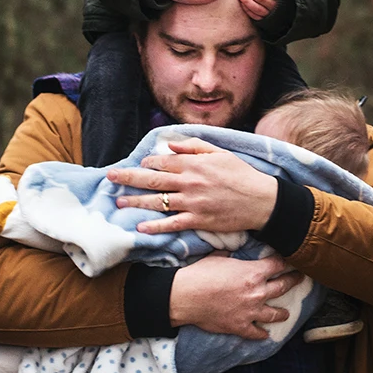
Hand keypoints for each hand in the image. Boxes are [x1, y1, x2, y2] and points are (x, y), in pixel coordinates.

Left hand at [109, 137, 279, 232]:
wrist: (262, 200)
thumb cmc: (242, 174)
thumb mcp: (220, 152)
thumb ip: (194, 146)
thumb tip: (171, 145)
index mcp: (194, 164)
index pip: (162, 161)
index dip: (147, 162)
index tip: (139, 164)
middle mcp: (189, 182)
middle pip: (152, 179)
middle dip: (128, 178)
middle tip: (111, 177)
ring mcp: (192, 203)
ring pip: (157, 202)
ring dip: (136, 202)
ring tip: (119, 202)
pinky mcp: (198, 221)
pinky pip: (172, 224)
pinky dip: (155, 226)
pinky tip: (141, 227)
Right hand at [168, 253, 302, 339]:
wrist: (185, 296)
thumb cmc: (200, 274)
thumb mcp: (218, 257)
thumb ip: (231, 255)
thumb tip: (232, 252)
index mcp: (253, 273)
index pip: (278, 265)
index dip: (285, 261)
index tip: (290, 261)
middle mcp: (257, 292)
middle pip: (283, 286)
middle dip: (293, 281)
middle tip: (299, 279)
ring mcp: (251, 311)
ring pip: (275, 313)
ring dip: (282, 313)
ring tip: (286, 313)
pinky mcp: (241, 326)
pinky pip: (257, 332)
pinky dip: (262, 334)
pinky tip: (265, 334)